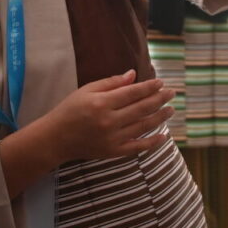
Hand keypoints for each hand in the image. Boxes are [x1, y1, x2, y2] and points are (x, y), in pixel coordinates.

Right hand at [39, 69, 173, 159]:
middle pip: (141, 108)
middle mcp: (109, 121)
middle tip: (172, 93)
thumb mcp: (86, 91)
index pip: (132, 93)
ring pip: (143, 127)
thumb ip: (111, 83)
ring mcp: (112, 138)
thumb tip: (133, 75)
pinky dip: (152, 143)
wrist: (56, 138)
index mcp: (102, 103)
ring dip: (160, 117)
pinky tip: (164, 136)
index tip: (161, 83)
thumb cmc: (70, 110)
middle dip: (159, 99)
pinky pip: (137, 148)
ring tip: (171, 110)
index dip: (149, 87)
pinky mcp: (113, 152)